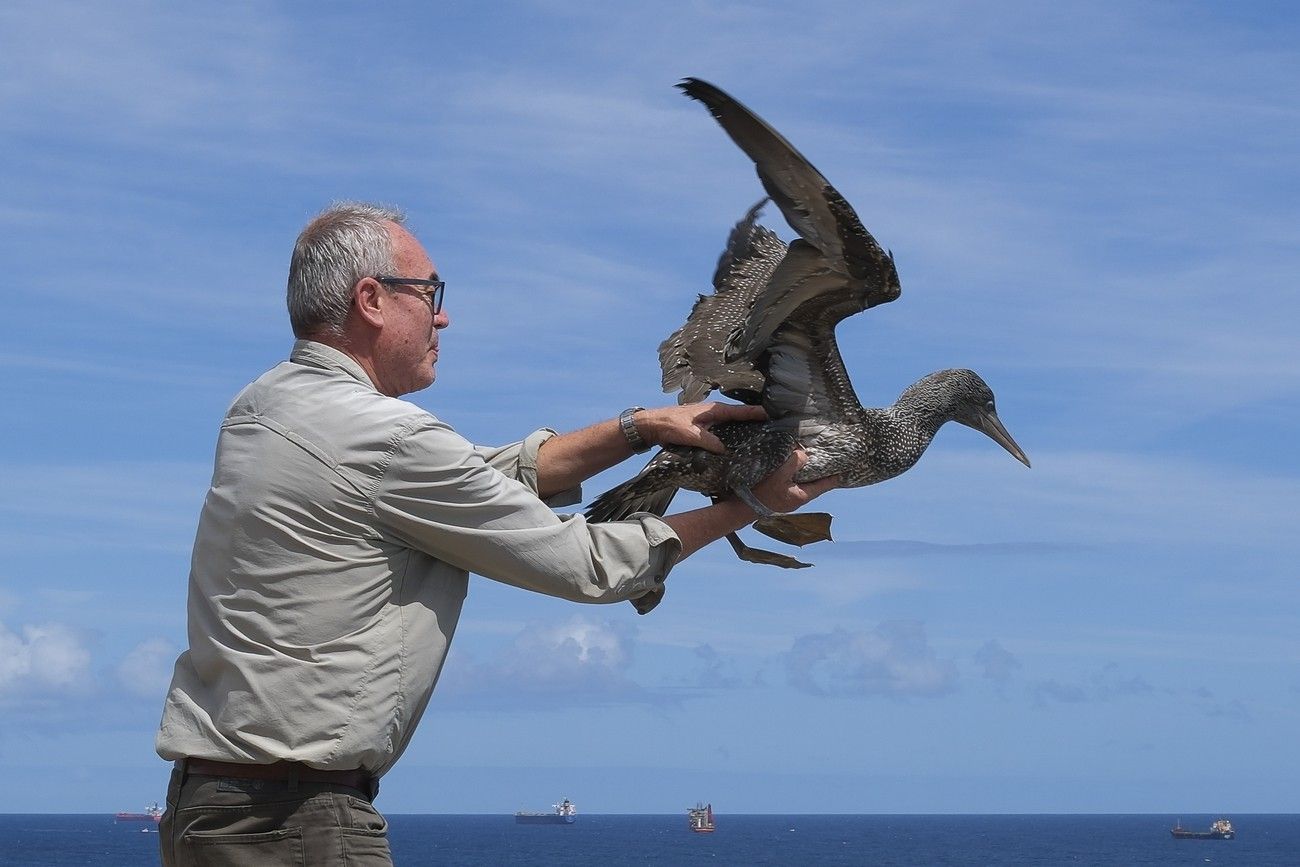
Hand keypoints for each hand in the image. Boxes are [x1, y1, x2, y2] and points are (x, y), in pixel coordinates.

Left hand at [635, 402, 766, 453]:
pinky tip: (737, 447)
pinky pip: (723, 433)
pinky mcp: (704, 430)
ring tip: (761, 438)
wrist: (651, 426)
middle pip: (740, 417)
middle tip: (773, 429)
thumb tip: (725, 449)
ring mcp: (710, 421)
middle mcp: (714, 414)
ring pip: (732, 425)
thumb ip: (708, 441)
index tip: (774, 415)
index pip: (741, 411)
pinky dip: (732, 437)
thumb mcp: (690, 434)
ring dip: (744, 430)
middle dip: (756, 421)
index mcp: (714, 410)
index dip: (758, 412)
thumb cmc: (668, 425)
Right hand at [749, 449, 838, 513]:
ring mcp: (788, 499)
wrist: (742, 509)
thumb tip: (803, 454)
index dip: (834, 477)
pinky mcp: (779, 497)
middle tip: (826, 459)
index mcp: (802, 495)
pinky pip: (792, 483)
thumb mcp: (779, 475)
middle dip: (819, 472)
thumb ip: (794, 463)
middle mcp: (798, 499)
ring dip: (806, 472)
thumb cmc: (762, 494)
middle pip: (815, 484)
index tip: (844, 469)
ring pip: (802, 483)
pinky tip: (791, 466)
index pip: (824, 485)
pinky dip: (795, 474)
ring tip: (809, 459)